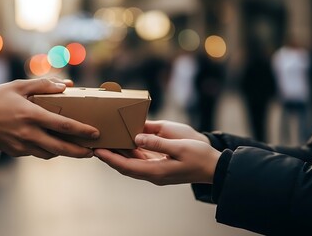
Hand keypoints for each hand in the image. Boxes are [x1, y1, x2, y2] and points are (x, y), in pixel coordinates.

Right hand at [0, 78, 99, 158]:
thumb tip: (66, 85)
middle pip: (60, 148)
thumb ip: (44, 85)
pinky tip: (54, 145)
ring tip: (77, 149)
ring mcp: (21, 145)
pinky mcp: (15, 151)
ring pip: (49, 154)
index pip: (63, 125)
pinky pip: (37, 153)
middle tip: (92, 152)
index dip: (82, 130)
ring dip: (64, 153)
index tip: (95, 133)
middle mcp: (28, 133)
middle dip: (79, 152)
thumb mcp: (19, 85)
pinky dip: (48, 151)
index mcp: (31, 115)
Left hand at [94, 122, 220, 184]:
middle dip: (110, 157)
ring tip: (108, 143)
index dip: (110, 159)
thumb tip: (136, 138)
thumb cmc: (199, 156)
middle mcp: (153, 174)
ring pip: (132, 163)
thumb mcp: (179, 146)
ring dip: (120, 154)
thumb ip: (157, 142)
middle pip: (125, 166)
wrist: (214, 167)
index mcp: (156, 171)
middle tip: (96, 145)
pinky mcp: (161, 167)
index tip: (97, 151)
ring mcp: (157, 172)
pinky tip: (126, 143)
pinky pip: (141, 160)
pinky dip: (131, 153)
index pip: (126, 166)